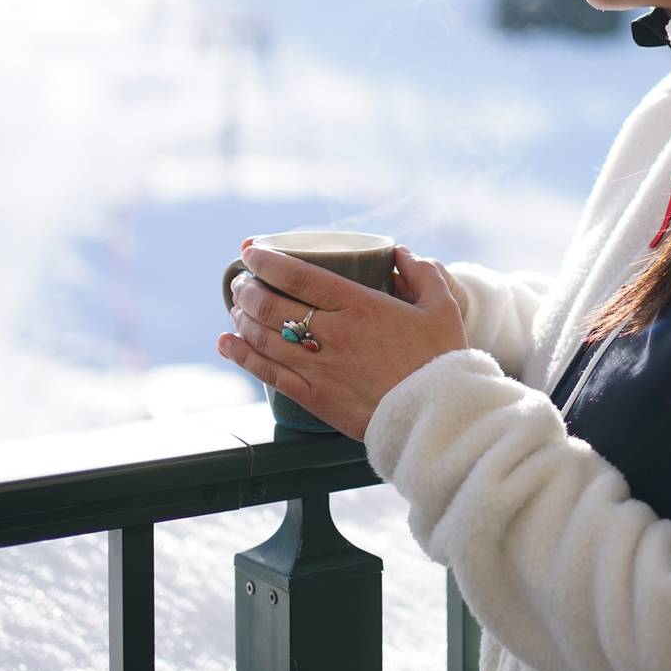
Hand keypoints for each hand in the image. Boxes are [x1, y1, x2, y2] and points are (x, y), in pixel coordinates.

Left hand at [218, 243, 468, 442]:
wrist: (436, 419)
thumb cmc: (441, 361)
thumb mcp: (443, 308)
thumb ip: (422, 274)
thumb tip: (401, 253)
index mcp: (360, 306)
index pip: (298, 276)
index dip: (267, 260)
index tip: (252, 252)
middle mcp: (332, 334)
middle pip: (271, 305)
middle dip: (248, 289)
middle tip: (243, 282)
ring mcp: (319, 368)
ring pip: (263, 337)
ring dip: (242, 317)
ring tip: (237, 307)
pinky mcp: (314, 398)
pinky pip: (267, 372)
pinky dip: (241, 355)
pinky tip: (228, 342)